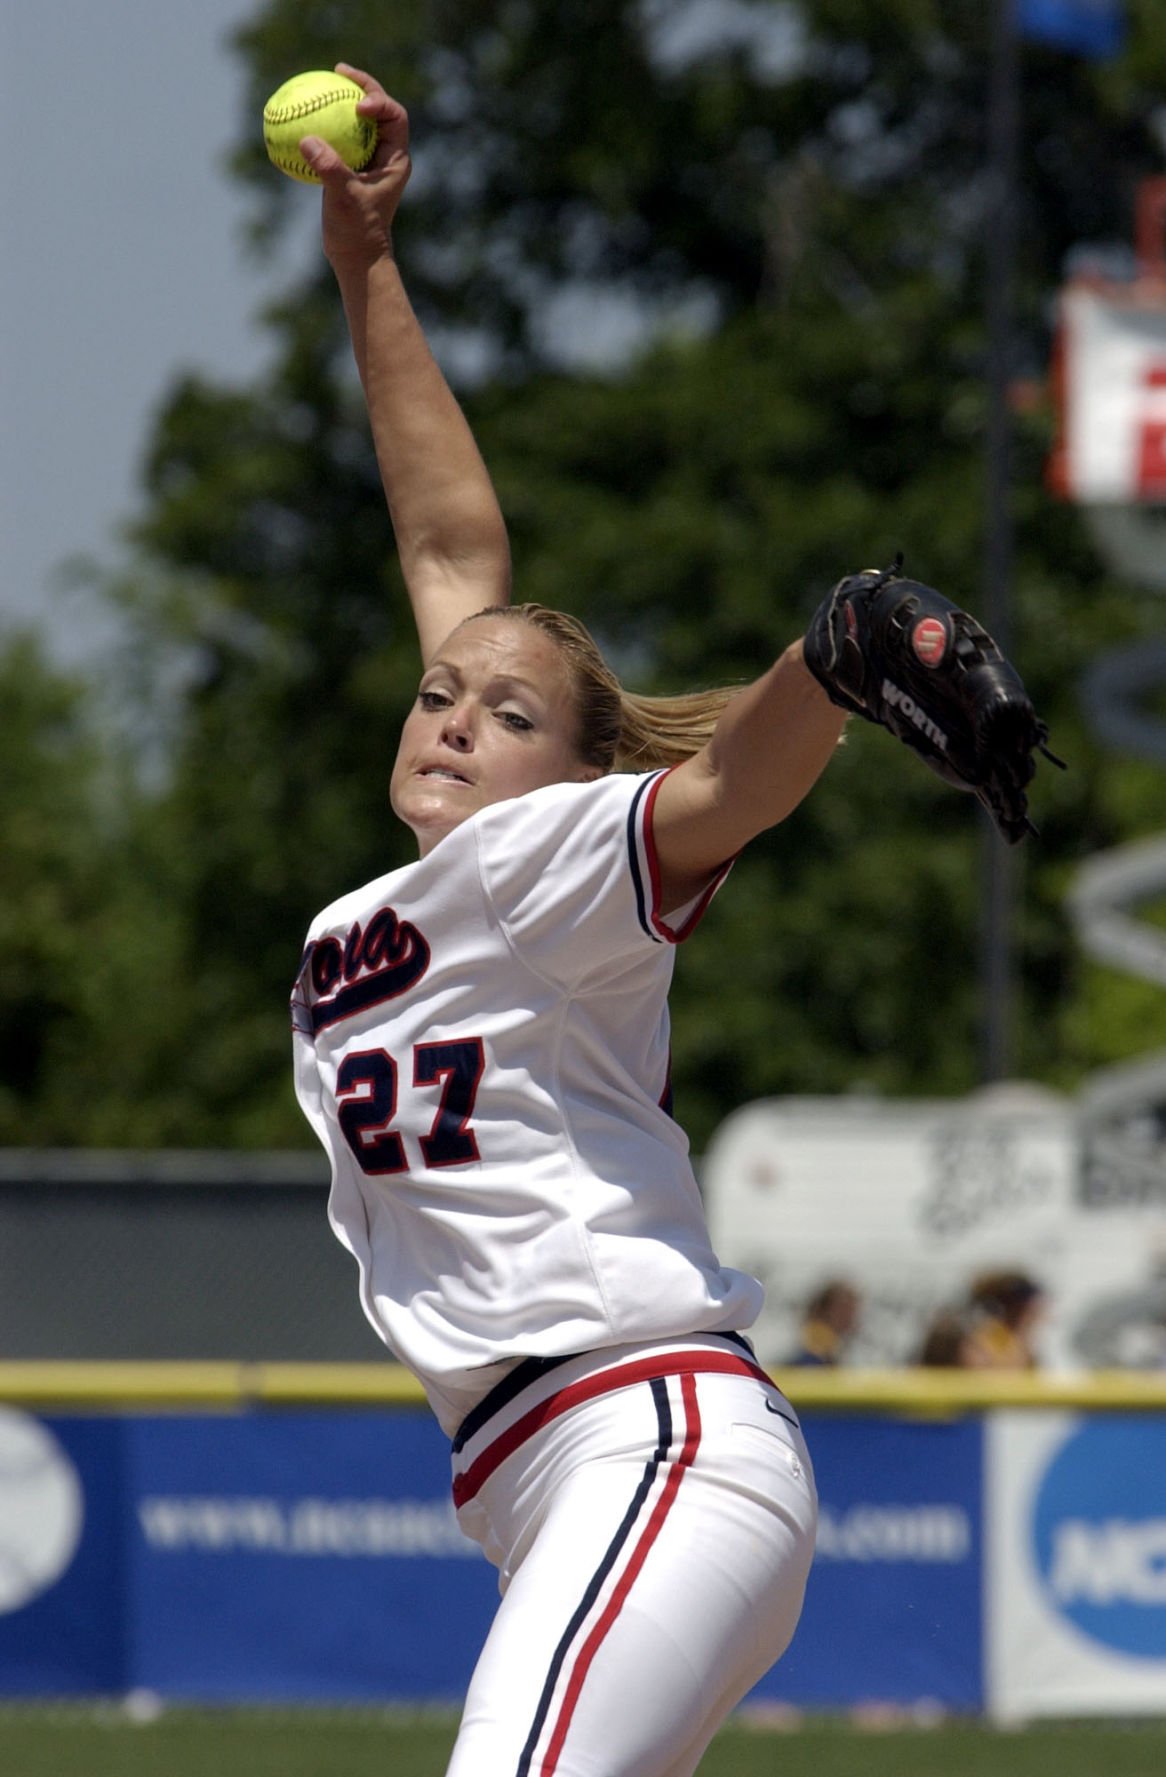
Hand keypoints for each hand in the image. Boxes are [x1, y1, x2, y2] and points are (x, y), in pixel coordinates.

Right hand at [299, 64, 411, 268]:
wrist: (356, 257)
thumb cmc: (357, 231)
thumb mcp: (343, 199)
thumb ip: (329, 168)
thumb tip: (307, 140)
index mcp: (395, 159)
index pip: (395, 116)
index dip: (379, 101)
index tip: (357, 104)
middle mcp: (385, 156)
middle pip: (378, 110)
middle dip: (361, 87)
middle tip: (339, 71)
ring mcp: (368, 162)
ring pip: (357, 123)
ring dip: (342, 102)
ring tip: (323, 82)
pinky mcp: (351, 169)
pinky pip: (339, 139)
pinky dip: (325, 126)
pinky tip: (303, 116)